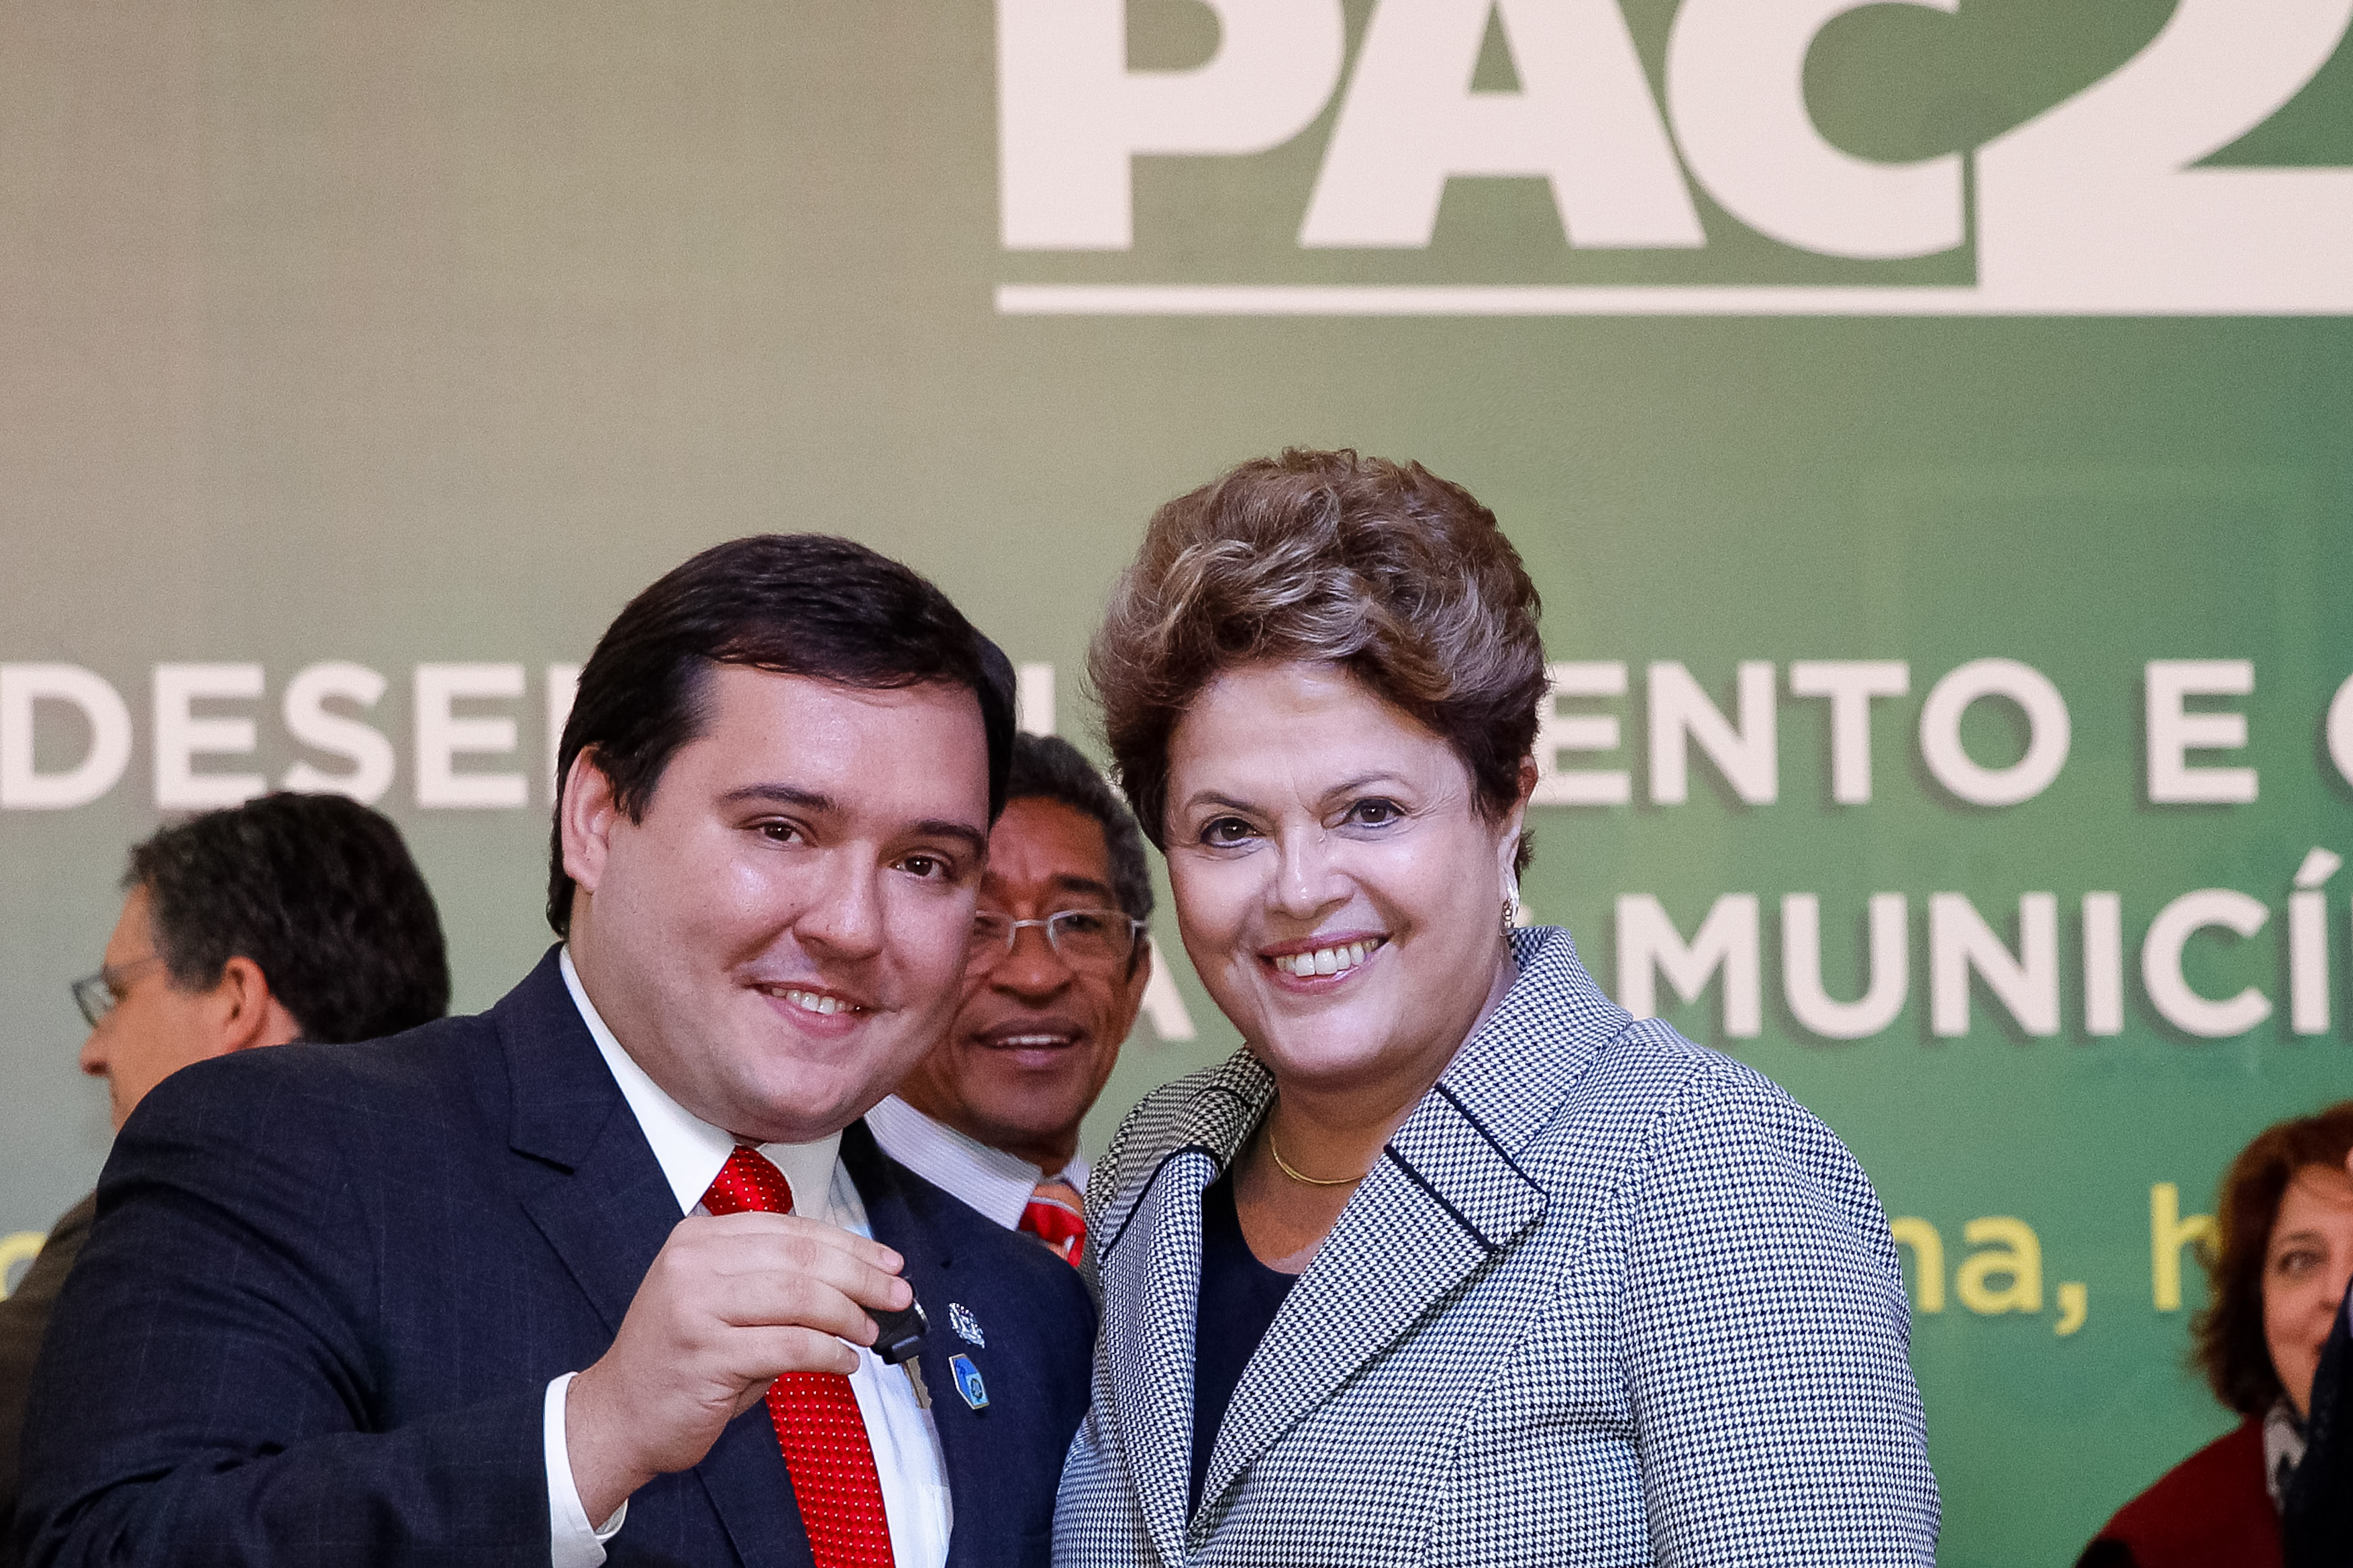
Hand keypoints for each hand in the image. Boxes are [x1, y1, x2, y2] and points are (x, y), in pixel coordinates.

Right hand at [565, 1212, 911, 1522]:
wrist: (617, 1415)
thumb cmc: (678, 1360)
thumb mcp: (719, 1300)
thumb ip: (772, 1281)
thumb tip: (854, 1278)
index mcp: (699, 1239)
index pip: (792, 1229)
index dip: (849, 1244)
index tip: (886, 1260)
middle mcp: (694, 1264)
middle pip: (803, 1258)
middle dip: (862, 1276)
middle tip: (896, 1294)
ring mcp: (697, 1309)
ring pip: (801, 1297)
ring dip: (849, 1315)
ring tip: (869, 1332)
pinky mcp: (708, 1356)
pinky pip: (790, 1347)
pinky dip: (828, 1354)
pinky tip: (844, 1362)